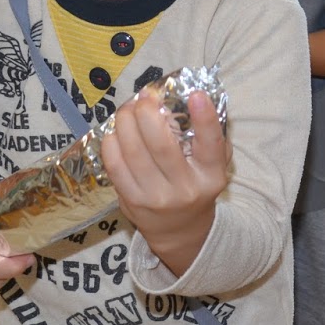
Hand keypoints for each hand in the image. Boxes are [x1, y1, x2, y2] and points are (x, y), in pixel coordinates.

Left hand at [100, 89, 230, 274]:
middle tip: (145, 97)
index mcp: (211, 176)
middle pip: (162, 145)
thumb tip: (193, 98)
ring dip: (125, 122)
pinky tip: (115, 132)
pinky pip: (115, 166)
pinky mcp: (132, 201)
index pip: (210, 145)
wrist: (179, 230)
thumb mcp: (213, 166)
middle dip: (148, 113)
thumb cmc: (196, 185)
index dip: (205, 118)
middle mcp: (185, 188)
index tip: (196, 94)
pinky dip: (111, 142)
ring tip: (127, 109)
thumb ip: (209, 137)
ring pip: (133, 152)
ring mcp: (156, 197)